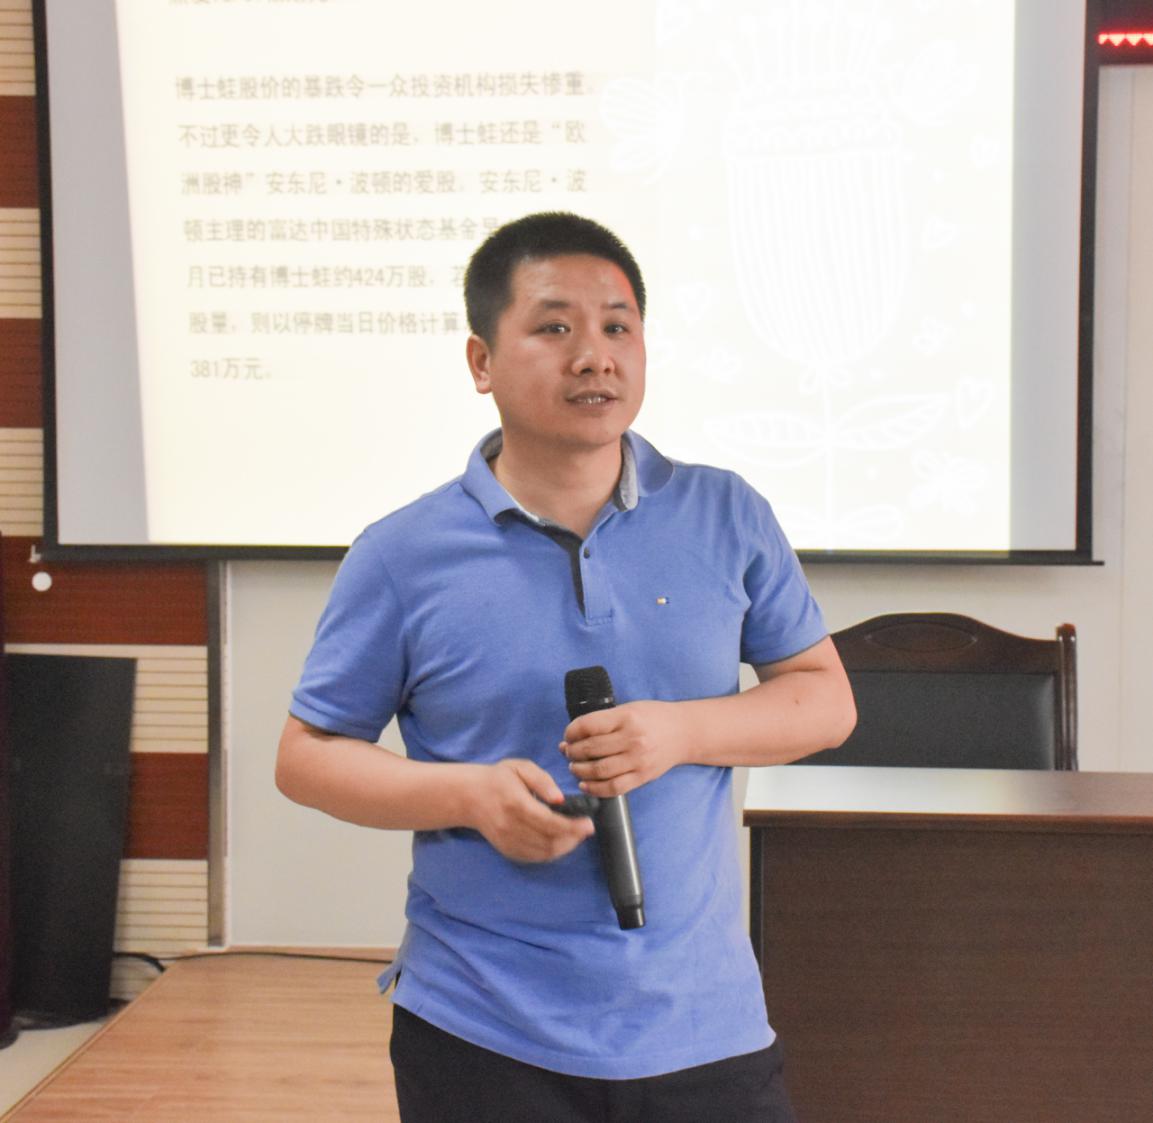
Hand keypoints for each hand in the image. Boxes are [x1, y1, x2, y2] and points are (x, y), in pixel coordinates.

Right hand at [467, 759, 594, 862]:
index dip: (572, 827)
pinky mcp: (507, 850)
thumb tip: (560, 799)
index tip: (589, 824)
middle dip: (573, 837)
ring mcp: (508, 841)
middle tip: (586, 828)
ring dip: (565, 847)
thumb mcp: (520, 767)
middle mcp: (510, 826)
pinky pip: (535, 857)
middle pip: (549, 840)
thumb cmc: (498, 778)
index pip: (548, 822)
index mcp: (515, 803)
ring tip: (577, 834)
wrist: (469, 797)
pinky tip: (561, 842)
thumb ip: (542, 780)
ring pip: (544, 852)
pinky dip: (552, 852)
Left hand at [560, 701, 686, 797]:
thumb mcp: (629, 708)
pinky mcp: (643, 776)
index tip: (567, 735)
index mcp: (626, 717)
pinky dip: (595, 788)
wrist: (684, 732)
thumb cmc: (654, 718)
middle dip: (572, 752)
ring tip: (574, 767)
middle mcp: (632, 739)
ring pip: (598, 770)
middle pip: (590, 749)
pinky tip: (585, 784)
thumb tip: (574, 735)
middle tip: (568, 752)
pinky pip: (613, 788)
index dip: (571, 732)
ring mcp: (638, 760)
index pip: (587, 726)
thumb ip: (604, 720)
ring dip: (579, 770)